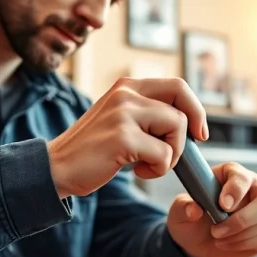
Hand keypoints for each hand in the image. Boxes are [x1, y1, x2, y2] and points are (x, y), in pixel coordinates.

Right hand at [48, 77, 208, 198]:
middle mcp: (126, 94)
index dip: (196, 108)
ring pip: (176, 128)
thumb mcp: (119, 120)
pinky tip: (138, 171)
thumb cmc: (93, 150)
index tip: (199, 132)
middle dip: (187, 135)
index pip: (177, 85)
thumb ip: (146, 114)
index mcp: (127, 87)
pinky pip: (164, 154)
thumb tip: (188, 124)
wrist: (57, 167)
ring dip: (170, 155)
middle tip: (175, 155)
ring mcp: (124, 114)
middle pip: (181, 106)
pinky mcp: (123, 137)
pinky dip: (158, 169)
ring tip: (148, 164)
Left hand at [166, 162, 256, 256]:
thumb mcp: (179, 212)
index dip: (235, 190)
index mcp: (233, 175)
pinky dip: (247, 245)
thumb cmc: (192, 220)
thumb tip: (194, 210)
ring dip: (240, 237)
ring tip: (218, 238)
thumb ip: (184, 207)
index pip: (243, 178)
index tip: (222, 205)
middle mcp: (256, 188)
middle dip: (243, 220)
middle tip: (217, 231)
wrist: (198, 243)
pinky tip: (229, 244)